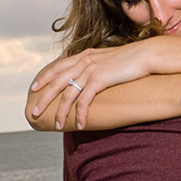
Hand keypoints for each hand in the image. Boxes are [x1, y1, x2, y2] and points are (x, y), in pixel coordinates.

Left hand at [29, 42, 150, 128]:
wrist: (146, 55)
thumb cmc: (134, 60)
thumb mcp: (111, 60)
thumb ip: (100, 66)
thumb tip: (98, 75)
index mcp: (85, 55)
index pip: (58, 66)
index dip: (44, 77)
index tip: (34, 88)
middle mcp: (84, 61)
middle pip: (56, 81)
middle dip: (44, 98)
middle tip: (34, 112)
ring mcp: (90, 70)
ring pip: (68, 94)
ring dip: (61, 112)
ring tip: (57, 125)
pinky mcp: (99, 79)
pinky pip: (84, 100)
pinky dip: (81, 114)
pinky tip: (80, 125)